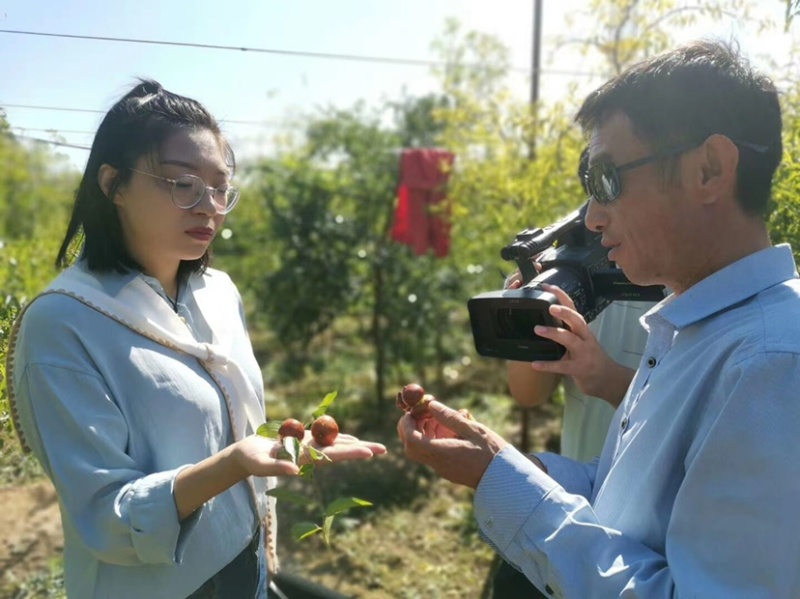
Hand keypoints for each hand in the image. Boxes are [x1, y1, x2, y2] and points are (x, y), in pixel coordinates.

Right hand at [233, 432, 386, 477]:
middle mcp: (312, 454)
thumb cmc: (251, 462)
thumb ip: (277, 467)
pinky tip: (352, 438)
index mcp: (306, 459)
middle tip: (384, 449)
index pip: (333, 456)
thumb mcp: (261, 465)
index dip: (351, 453)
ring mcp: (309, 447)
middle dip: (362, 449)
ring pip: (337, 445)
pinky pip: (326, 439)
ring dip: (355, 444)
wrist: (246, 456)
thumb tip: (296, 471)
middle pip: (341, 450)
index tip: (369, 453)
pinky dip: (340, 437)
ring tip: (375, 447)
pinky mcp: (305, 441)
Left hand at [397, 400, 507, 488]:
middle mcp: (438, 463)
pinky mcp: (448, 470)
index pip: (412, 440)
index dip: (407, 424)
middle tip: (421, 412)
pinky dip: (433, 439)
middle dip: (411, 428)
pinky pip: (433, 453)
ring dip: (423, 431)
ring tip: (438, 416)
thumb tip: (431, 405)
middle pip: (411, 447)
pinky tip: (448, 428)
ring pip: (421, 450)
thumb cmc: (492, 452)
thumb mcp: (473, 429)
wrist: (505, 478)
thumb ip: (450, 417)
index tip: (412, 410)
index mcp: (442, 453)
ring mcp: (442, 468)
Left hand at [529, 284, 632, 405]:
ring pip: (570, 340)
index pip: (573, 308)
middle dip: (565, 311)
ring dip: (554, 333)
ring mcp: (583, 353)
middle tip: (550, 306)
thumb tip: (546, 319)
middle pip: (577, 320)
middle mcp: (585, 338)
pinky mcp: (579, 369)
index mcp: (583, 330)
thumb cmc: (590, 358)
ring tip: (537, 329)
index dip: (562, 296)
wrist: (608, 379)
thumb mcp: (580, 340)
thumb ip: (567, 330)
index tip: (547, 286)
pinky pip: (562, 366)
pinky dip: (548, 365)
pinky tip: (535, 364)